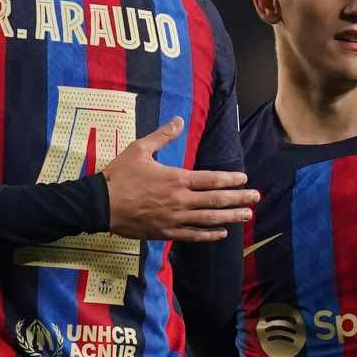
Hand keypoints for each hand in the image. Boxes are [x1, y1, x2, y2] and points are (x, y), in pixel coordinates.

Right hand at [102, 116, 257, 241]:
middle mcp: (180, 200)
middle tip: (256, 198)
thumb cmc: (119, 176)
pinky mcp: (165, 232)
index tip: (244, 179)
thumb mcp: (139, 149)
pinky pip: (192, 236)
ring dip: (230, 217)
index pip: (210, 179)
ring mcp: (174, 219)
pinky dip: (209, 235)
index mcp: (176, 179)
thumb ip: (162, 136)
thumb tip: (179, 120)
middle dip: (238, 198)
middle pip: (215, 200)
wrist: (100, 205)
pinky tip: (221, 234)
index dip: (230, 179)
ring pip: (208, 219)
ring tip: (246, 215)